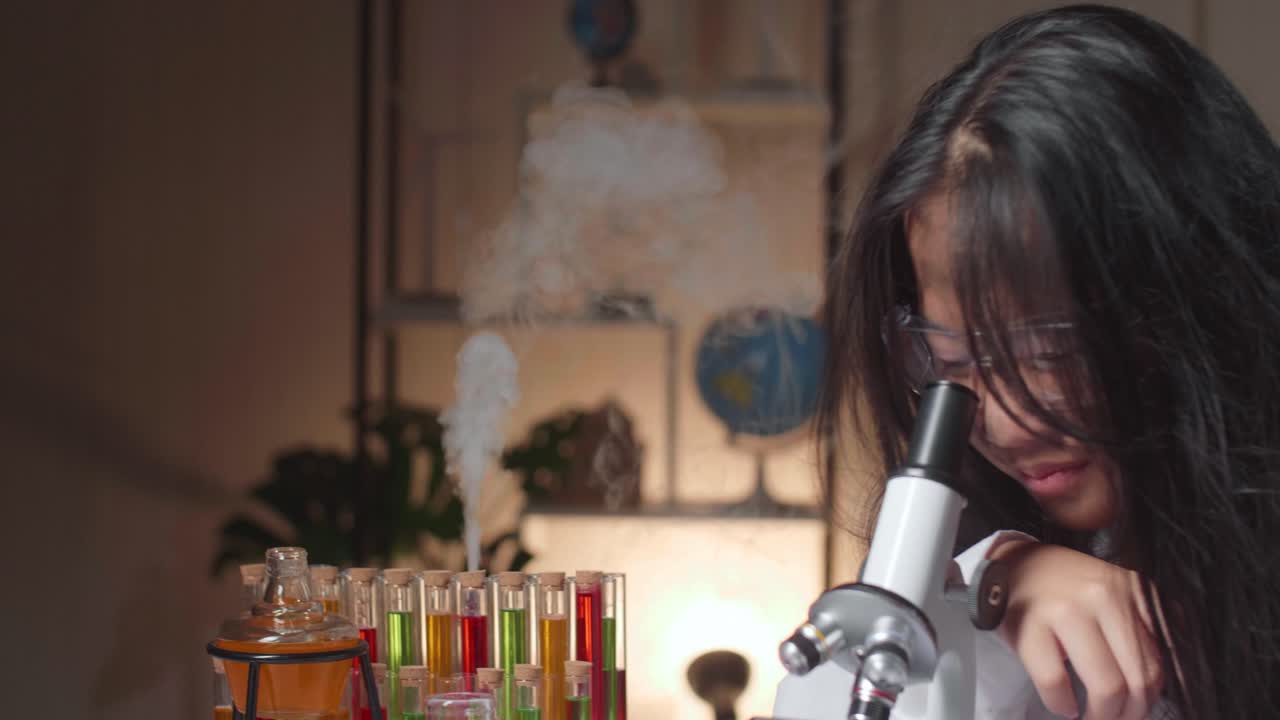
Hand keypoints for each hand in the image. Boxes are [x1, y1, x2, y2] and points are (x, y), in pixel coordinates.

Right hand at [991, 542, 1164, 718]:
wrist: (1013, 565)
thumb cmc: (1066, 588)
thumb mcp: (1115, 591)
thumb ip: (1148, 621)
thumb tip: (1177, 667)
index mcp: (1130, 591)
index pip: (1159, 663)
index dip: (1150, 701)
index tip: (1136, 711)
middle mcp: (1103, 596)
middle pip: (1137, 679)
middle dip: (1128, 715)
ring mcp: (1065, 610)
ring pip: (1105, 685)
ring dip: (1101, 716)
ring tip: (1090, 718)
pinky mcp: (1030, 625)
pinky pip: (1055, 681)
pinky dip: (1061, 704)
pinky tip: (1063, 705)